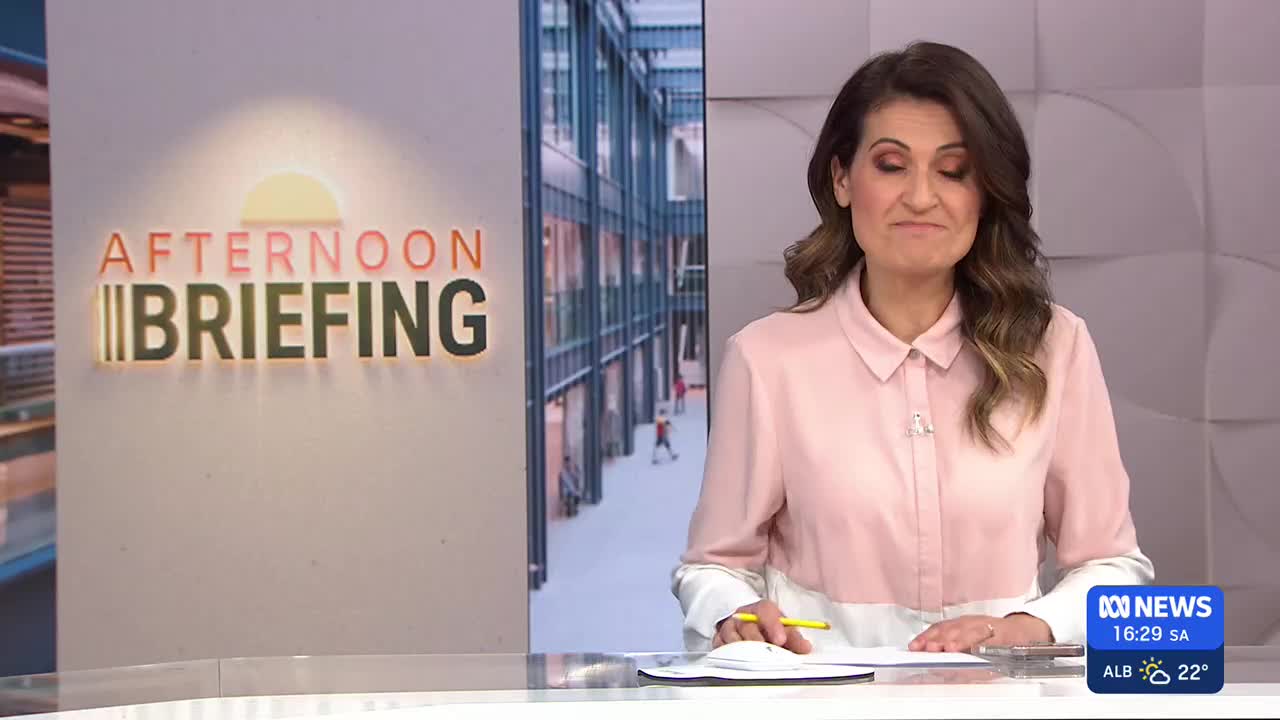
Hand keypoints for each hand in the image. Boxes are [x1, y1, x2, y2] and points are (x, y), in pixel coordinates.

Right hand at [713, 600, 812, 653]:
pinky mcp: (719, 639)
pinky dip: (727, 653)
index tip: (781, 639)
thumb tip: (805, 648)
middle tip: (766, 651)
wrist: (746, 622)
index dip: (773, 624)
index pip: (765, 610)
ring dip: (742, 648)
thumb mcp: (782, 628)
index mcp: (760, 609)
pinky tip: (736, 661)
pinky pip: (720, 646)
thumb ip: (794, 638)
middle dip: (757, 638)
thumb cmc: (766, 626)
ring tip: (752, 659)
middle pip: (747, 624)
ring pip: (731, 635)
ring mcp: (729, 627)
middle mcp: (742, 615)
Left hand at [908, 612, 1052, 652]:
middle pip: (954, 628)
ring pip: (972, 631)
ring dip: (960, 640)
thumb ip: (952, 647)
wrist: (1023, 631)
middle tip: (929, 647)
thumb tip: (930, 656)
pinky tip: (977, 650)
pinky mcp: (1005, 635)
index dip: (927, 636)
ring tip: (949, 649)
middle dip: (940, 637)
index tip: (915, 646)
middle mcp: (973, 623)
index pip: (940, 628)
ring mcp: (989, 628)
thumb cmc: (993, 637)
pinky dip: (985, 644)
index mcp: (962, 624)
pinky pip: (994, 639)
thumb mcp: (970, 639)